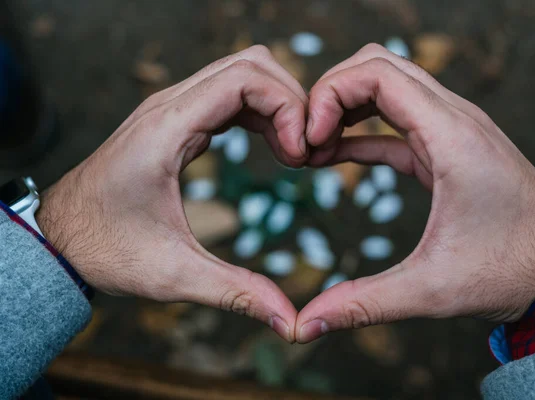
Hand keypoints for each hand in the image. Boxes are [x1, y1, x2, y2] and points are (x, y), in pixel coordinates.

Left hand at [36, 46, 308, 341]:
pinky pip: (229, 95)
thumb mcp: (174, 275)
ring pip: (241, 73)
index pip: (243, 78)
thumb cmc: (105, 250)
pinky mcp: (176, 121)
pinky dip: (261, 112)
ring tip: (294, 151)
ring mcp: (171, 110)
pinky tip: (273, 147)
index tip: (299, 155)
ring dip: (278, 103)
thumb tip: (290, 321)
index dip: (286, 107)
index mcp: (166, 130)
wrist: (59, 239)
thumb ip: (237, 293)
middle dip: (291, 100)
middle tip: (305, 151)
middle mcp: (169, 107)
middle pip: (250, 64)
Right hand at [295, 44, 534, 342]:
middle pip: (379, 65)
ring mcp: (453, 130)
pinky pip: (396, 123)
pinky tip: (334, 156)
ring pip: (388, 86)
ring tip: (313, 148)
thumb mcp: (430, 290)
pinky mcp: (448, 149)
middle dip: (332, 92)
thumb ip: (363, 304)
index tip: (309, 139)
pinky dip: (361, 131)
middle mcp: (455, 120)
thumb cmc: (511, 272)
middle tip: (305, 137)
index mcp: (452, 137)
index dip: (330, 94)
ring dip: (346, 107)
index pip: (378, 73)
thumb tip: (306, 325)